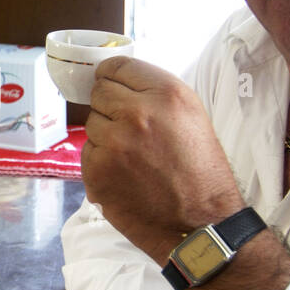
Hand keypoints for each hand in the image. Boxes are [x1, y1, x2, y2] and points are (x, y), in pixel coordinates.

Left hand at [81, 57, 244, 266]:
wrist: (201, 224)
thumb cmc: (201, 171)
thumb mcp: (192, 116)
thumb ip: (154, 93)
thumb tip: (115, 78)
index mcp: (166, 94)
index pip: (117, 65)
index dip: (113, 75)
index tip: (113, 84)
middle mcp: (137, 114)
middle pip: (99, 92)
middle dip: (110, 105)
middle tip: (130, 128)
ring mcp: (113, 144)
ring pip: (91, 122)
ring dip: (106, 134)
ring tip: (134, 156)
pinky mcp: (96, 171)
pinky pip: (88, 152)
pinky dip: (101, 161)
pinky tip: (125, 175)